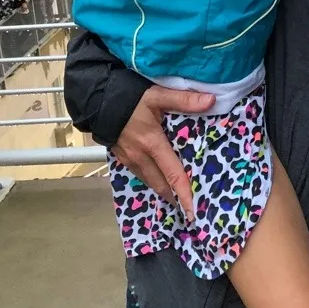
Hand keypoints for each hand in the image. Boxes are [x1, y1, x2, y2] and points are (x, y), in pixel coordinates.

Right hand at [111, 85, 214, 220]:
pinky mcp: (121, 157)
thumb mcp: (158, 95)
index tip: (193, 212)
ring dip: (164, 190)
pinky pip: (140, 174)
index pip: (173, 175)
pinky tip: (159, 177)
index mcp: (153, 144)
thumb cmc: (129, 97)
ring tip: (177, 195)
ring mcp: (129, 159)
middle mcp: (140, 157)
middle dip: (175, 197)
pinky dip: (152, 180)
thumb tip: (211, 101)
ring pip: (150, 181)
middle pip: (161, 185)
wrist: (97, 99)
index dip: (184, 194)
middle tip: (190, 206)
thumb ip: (184, 99)